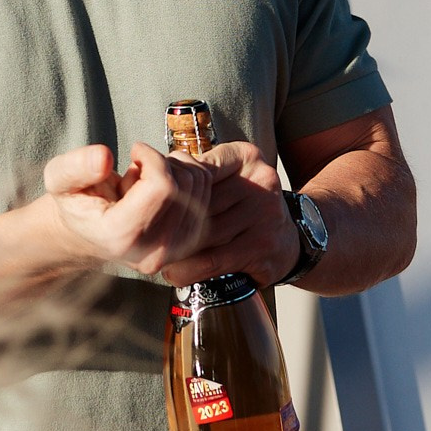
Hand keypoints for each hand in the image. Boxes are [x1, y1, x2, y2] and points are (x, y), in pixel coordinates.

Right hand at [38, 142, 210, 273]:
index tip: (134, 151)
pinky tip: (164, 187)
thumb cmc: (76, 201)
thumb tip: (103, 158)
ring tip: (148, 180)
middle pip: (184, 185)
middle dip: (163, 163)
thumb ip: (75, 166)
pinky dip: (189, 178)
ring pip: (200, 186)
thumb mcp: (59, 178)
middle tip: (138, 170)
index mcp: (121, 238)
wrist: (90, 232)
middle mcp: (154, 252)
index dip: (151, 157)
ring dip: (177, 170)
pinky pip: (208, 194)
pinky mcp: (192, 244)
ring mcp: (177, 252)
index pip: (161, 186)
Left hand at [154, 141, 298, 288]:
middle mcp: (260, 182)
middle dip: (166, 221)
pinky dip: (188, 269)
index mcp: (247, 158)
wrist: (290, 241)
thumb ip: (196, 174)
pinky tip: (174, 272)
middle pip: (198, 203)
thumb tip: (145, 177)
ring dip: (172, 249)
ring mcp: (264, 216)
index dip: (169, 188)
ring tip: (151, 255)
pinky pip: (212, 260)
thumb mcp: (229, 178)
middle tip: (141, 233)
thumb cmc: (244, 208)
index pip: (198, 169)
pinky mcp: (261, 248)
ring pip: (201, 234)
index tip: (147, 200)